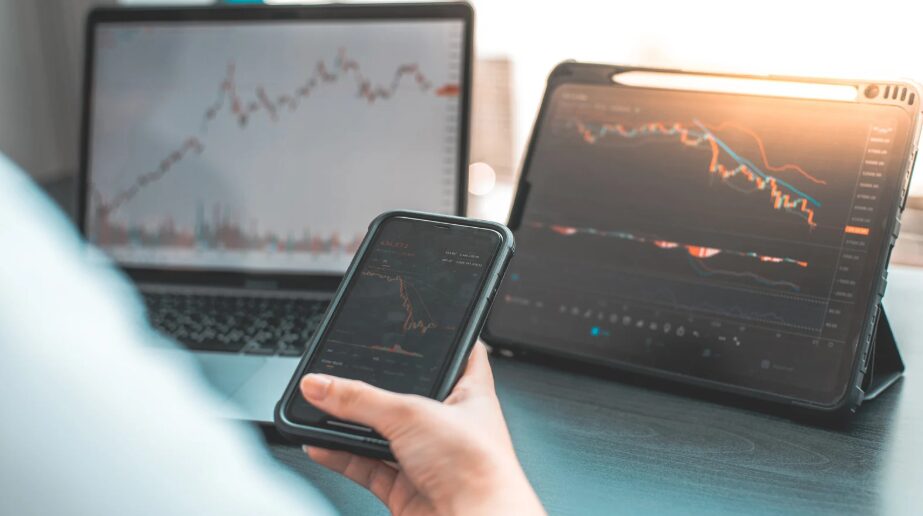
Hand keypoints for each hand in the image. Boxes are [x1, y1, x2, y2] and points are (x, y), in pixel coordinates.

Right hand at [299, 342, 544, 515]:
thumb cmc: (478, 469)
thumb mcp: (412, 415)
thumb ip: (361, 400)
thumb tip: (322, 384)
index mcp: (469, 393)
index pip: (459, 353)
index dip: (439, 338)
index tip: (415, 325)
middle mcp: (450, 425)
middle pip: (406, 395)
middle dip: (376, 388)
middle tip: (346, 371)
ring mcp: (427, 458)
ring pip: (382, 433)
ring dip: (352, 424)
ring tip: (321, 406)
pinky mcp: (406, 488)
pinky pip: (367, 466)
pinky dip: (342, 456)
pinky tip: (320, 444)